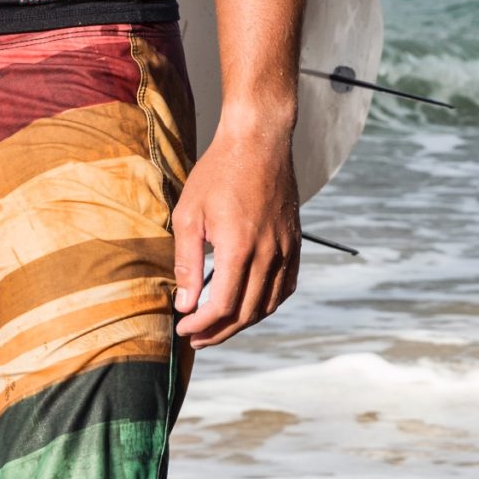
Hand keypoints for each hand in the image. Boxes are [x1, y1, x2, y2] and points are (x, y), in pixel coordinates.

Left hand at [171, 121, 300, 348]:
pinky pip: (287, 286)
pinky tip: (251, 305)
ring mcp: (286, 248)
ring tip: (219, 326)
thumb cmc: (219, 172)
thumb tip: (184, 303)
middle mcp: (268, 253)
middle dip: (218, 332)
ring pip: (268, 304)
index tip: (183, 327)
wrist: (259, 141)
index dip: (201, 324)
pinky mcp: (295, 242)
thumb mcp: (189, 215)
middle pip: (246, 312)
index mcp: (239, 248)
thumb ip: (187, 263)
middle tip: (196, 337)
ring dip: (243, 322)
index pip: (222, 306)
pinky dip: (268, 303)